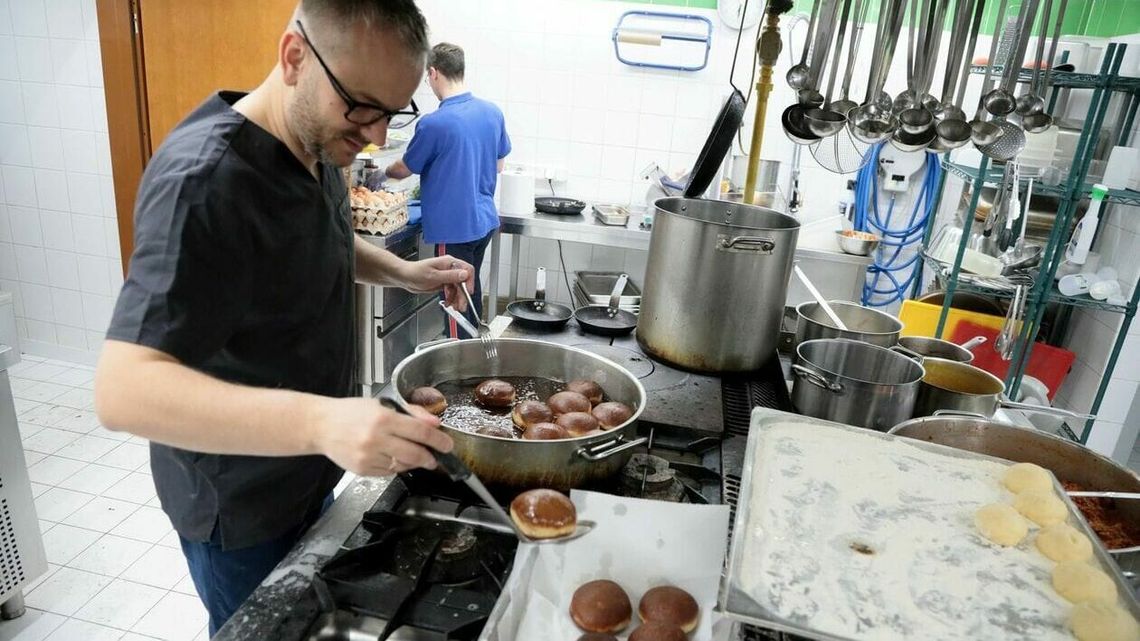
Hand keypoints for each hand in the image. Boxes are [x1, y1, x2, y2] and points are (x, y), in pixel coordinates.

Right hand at [310, 397, 453, 475]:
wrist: (321, 426)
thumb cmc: (351, 412)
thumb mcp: (382, 404)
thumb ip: (411, 414)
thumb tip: (434, 423)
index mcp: (383, 418)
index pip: (421, 432)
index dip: (439, 440)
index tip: (447, 445)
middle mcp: (376, 439)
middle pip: (415, 454)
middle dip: (430, 458)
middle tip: (435, 457)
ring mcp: (369, 456)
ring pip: (403, 466)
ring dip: (413, 462)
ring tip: (413, 455)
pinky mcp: (363, 469)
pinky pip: (389, 472)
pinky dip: (396, 466)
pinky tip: (391, 456)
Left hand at [399, 255, 474, 310]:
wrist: (405, 277)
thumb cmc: (415, 273)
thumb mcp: (433, 276)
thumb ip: (450, 276)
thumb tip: (464, 275)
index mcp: (449, 263)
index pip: (466, 270)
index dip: (469, 282)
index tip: (468, 292)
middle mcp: (450, 268)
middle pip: (463, 282)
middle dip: (463, 295)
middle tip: (461, 305)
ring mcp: (447, 276)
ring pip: (458, 288)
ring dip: (458, 298)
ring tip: (455, 307)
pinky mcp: (444, 282)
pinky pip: (452, 291)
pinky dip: (452, 298)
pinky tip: (449, 304)